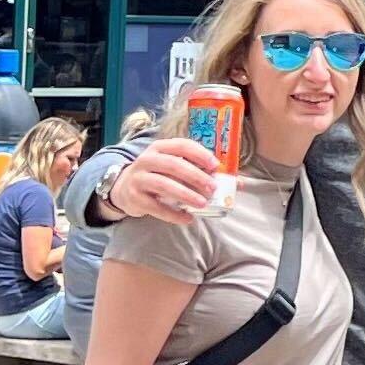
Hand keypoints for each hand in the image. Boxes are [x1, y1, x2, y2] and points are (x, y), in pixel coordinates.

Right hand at [109, 136, 224, 228]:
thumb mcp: (175, 167)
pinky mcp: (135, 198)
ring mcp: (139, 178)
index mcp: (161, 148)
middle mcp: (147, 160)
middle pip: (173, 165)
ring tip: (203, 204)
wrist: (124, 188)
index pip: (182, 145)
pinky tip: (188, 218)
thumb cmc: (159, 175)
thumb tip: (239, 183)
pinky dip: (173, 214)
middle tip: (213, 188)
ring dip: (186, 195)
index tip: (215, 166)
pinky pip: (156, 207)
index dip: (199, 154)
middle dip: (196, 177)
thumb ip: (202, 171)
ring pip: (164, 185)